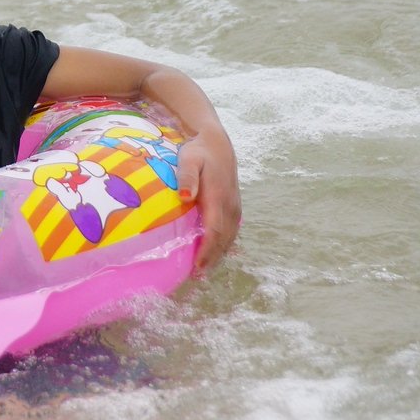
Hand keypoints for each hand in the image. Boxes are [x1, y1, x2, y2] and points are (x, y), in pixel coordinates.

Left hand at [175, 129, 241, 272]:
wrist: (216, 142)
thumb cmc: (198, 152)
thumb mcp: (188, 159)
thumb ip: (186, 177)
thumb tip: (185, 197)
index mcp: (218, 197)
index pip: (215, 231)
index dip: (207, 251)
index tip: (197, 267)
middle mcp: (230, 205)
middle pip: (223, 239)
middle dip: (212, 259)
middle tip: (197, 277)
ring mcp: (234, 206)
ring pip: (229, 237)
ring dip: (218, 254)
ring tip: (204, 270)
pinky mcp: (234, 206)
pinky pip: (231, 231)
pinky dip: (223, 244)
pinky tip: (213, 253)